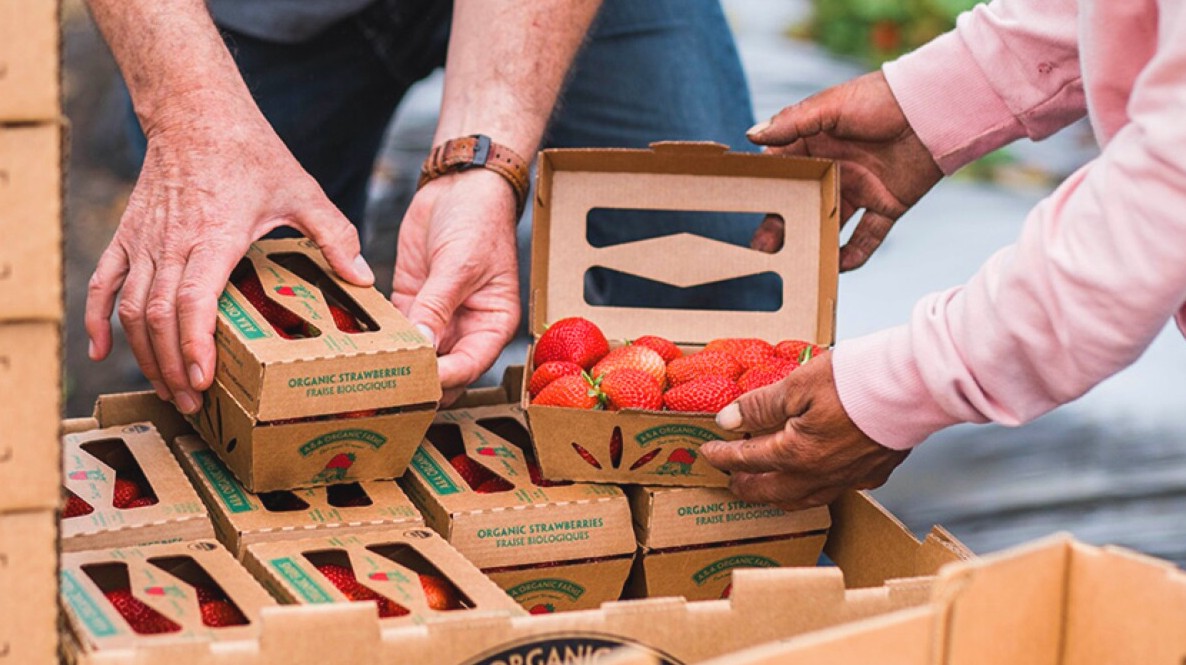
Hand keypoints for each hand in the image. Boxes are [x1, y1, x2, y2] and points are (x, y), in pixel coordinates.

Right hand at [85, 94, 373, 413]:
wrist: (196, 112)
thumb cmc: (250, 152)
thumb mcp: (302, 191)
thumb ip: (334, 235)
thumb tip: (363, 278)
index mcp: (213, 236)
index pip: (192, 302)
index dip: (193, 345)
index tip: (202, 380)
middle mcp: (171, 243)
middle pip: (158, 316)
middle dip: (171, 366)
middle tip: (192, 403)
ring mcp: (143, 240)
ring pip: (130, 308)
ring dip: (143, 354)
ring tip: (167, 388)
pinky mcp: (127, 236)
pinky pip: (103, 283)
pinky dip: (98, 319)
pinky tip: (102, 350)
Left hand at [391, 169, 520, 404]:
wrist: (461, 185)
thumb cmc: (479, 220)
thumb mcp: (459, 264)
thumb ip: (438, 306)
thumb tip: (422, 345)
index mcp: (492, 324)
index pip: (469, 366)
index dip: (443, 378)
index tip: (414, 382)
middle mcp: (466, 327)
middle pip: (443, 370)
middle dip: (419, 379)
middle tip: (387, 386)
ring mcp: (438, 317)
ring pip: (417, 355)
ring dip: (396, 361)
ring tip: (369, 370)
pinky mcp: (413, 302)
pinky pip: (397, 329)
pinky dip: (382, 336)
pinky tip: (362, 342)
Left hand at [700, 351, 909, 509]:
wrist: (913, 387)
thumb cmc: (857, 381)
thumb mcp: (797, 385)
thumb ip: (760, 406)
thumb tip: (727, 420)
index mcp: (796, 454)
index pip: (747, 459)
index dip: (723, 455)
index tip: (709, 450)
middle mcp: (820, 475)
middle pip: (771, 490)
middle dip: (746, 486)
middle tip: (730, 480)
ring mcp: (849, 479)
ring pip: (803, 498)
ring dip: (777, 493)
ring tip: (764, 486)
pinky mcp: (873, 474)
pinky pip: (834, 490)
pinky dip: (813, 488)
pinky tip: (813, 477)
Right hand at [747, 71, 942, 270]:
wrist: (934, 107)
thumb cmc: (879, 98)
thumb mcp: (830, 107)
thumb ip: (792, 123)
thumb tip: (751, 137)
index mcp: (816, 145)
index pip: (783, 174)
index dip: (765, 192)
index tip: (746, 210)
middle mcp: (835, 171)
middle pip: (802, 205)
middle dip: (783, 228)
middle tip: (764, 251)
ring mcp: (861, 190)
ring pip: (831, 225)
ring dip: (815, 244)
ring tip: (798, 264)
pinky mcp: (887, 204)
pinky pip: (868, 236)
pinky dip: (856, 253)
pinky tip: (840, 267)